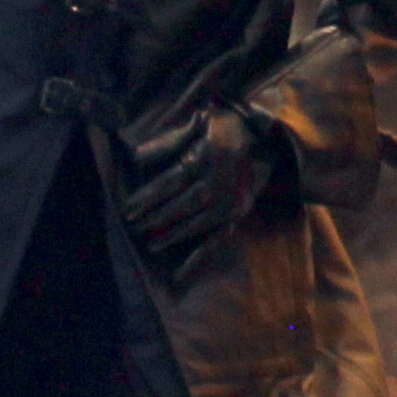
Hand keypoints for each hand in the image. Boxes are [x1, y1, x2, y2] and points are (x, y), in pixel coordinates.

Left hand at [123, 108, 273, 274]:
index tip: (128, 208)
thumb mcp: (202, 122)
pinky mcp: (238, 214)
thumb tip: (135, 157)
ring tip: (151, 245)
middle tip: (135, 226)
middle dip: (157, 217)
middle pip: (185, 203)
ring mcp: (233, 201)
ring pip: (200, 224)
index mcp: (212, 156)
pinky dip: (199, 258)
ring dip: (174, 236)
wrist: (268, 138)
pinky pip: (217, 239)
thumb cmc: (226, 127)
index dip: (149, 196)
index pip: (174, 180)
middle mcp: (224, 182)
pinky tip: (179, 274)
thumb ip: (171, 140)